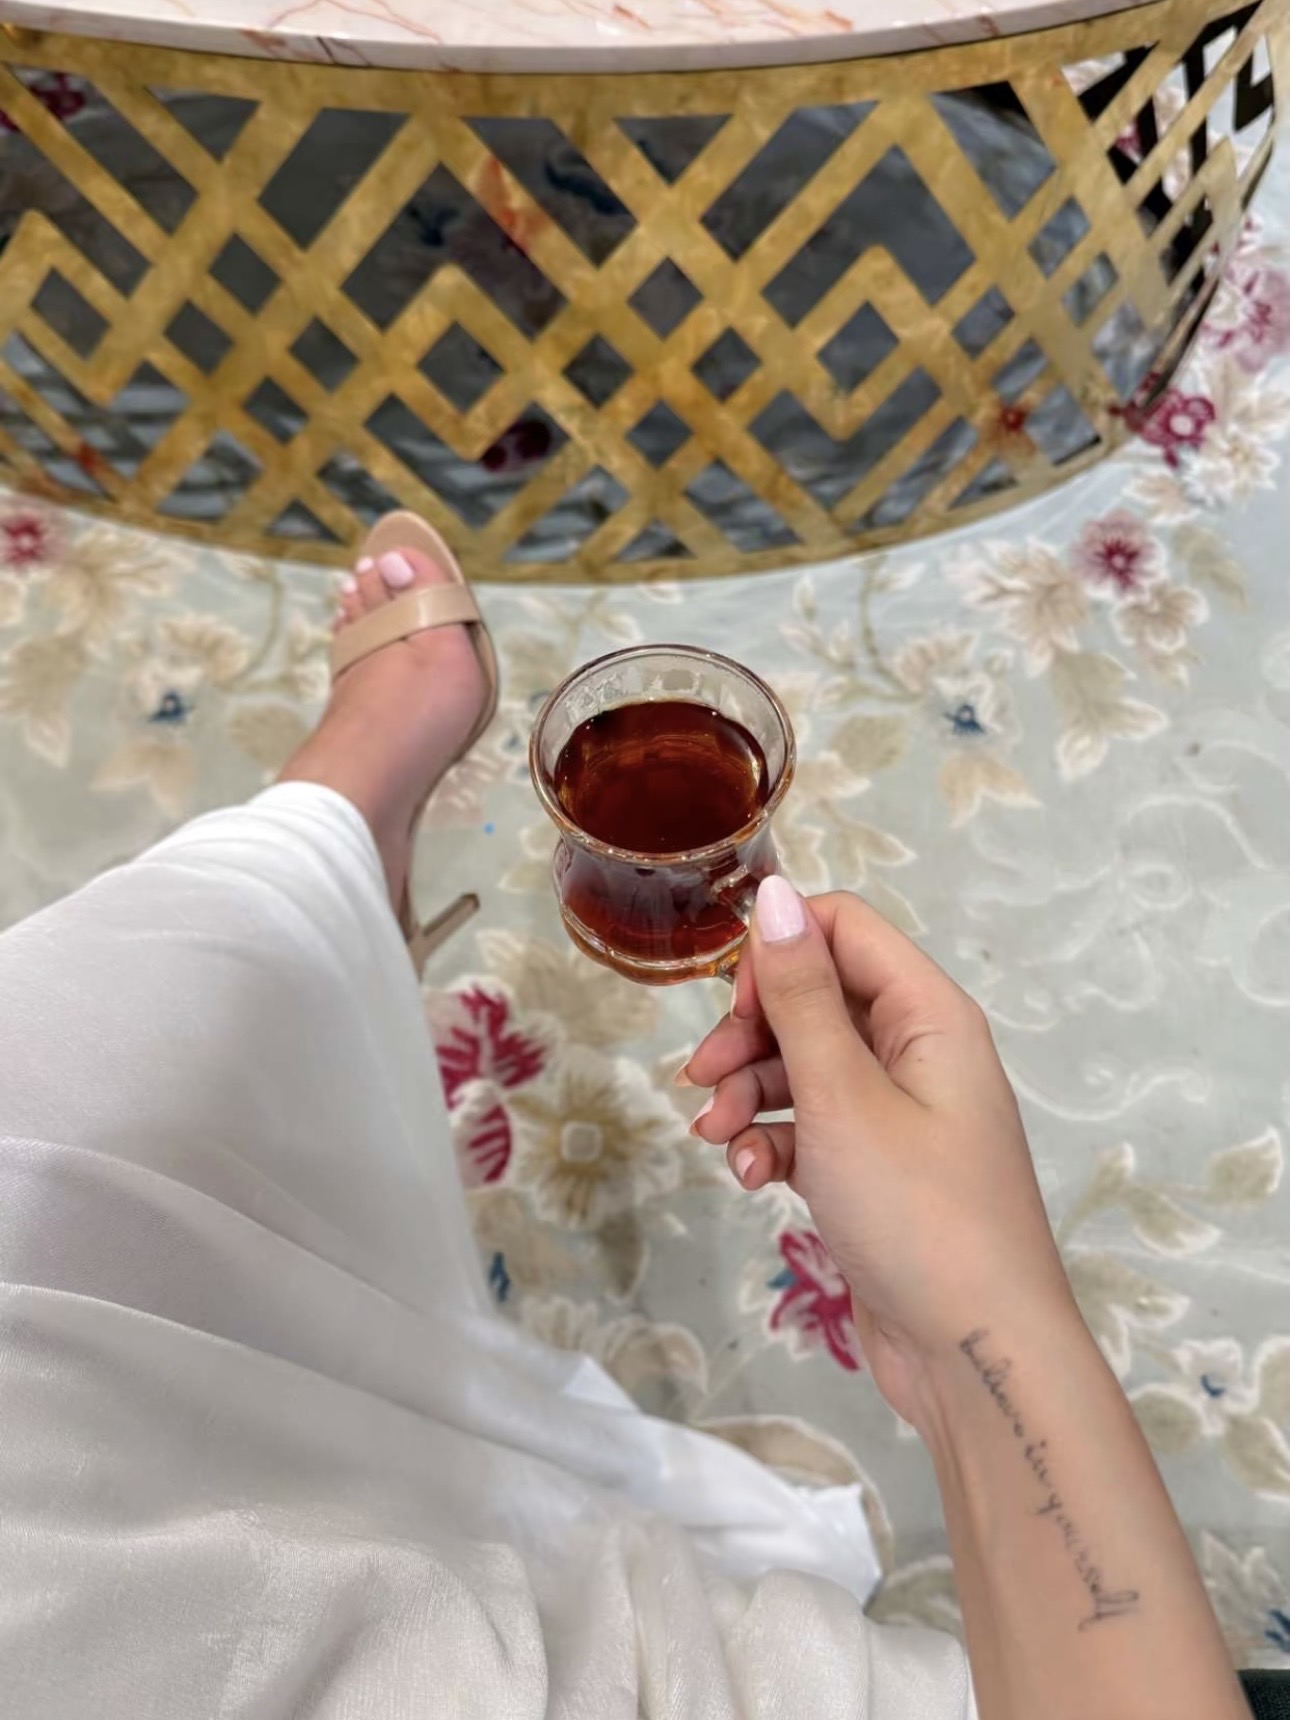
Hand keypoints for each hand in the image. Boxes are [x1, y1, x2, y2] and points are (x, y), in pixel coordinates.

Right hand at [682, 878, 1076, 1428]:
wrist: (974, 1356)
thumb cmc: (919, 1215)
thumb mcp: (843, 1095)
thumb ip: (801, 994)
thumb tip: (774, 892)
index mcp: (930, 1015)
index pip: (843, 929)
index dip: (778, 953)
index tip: (734, 1006)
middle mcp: (919, 1053)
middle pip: (816, 999)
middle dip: (749, 1034)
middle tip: (700, 1078)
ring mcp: (899, 1116)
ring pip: (804, 1068)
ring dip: (749, 1094)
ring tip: (717, 1140)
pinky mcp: (876, 1172)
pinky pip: (811, 1128)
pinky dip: (773, 1142)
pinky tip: (751, 1178)